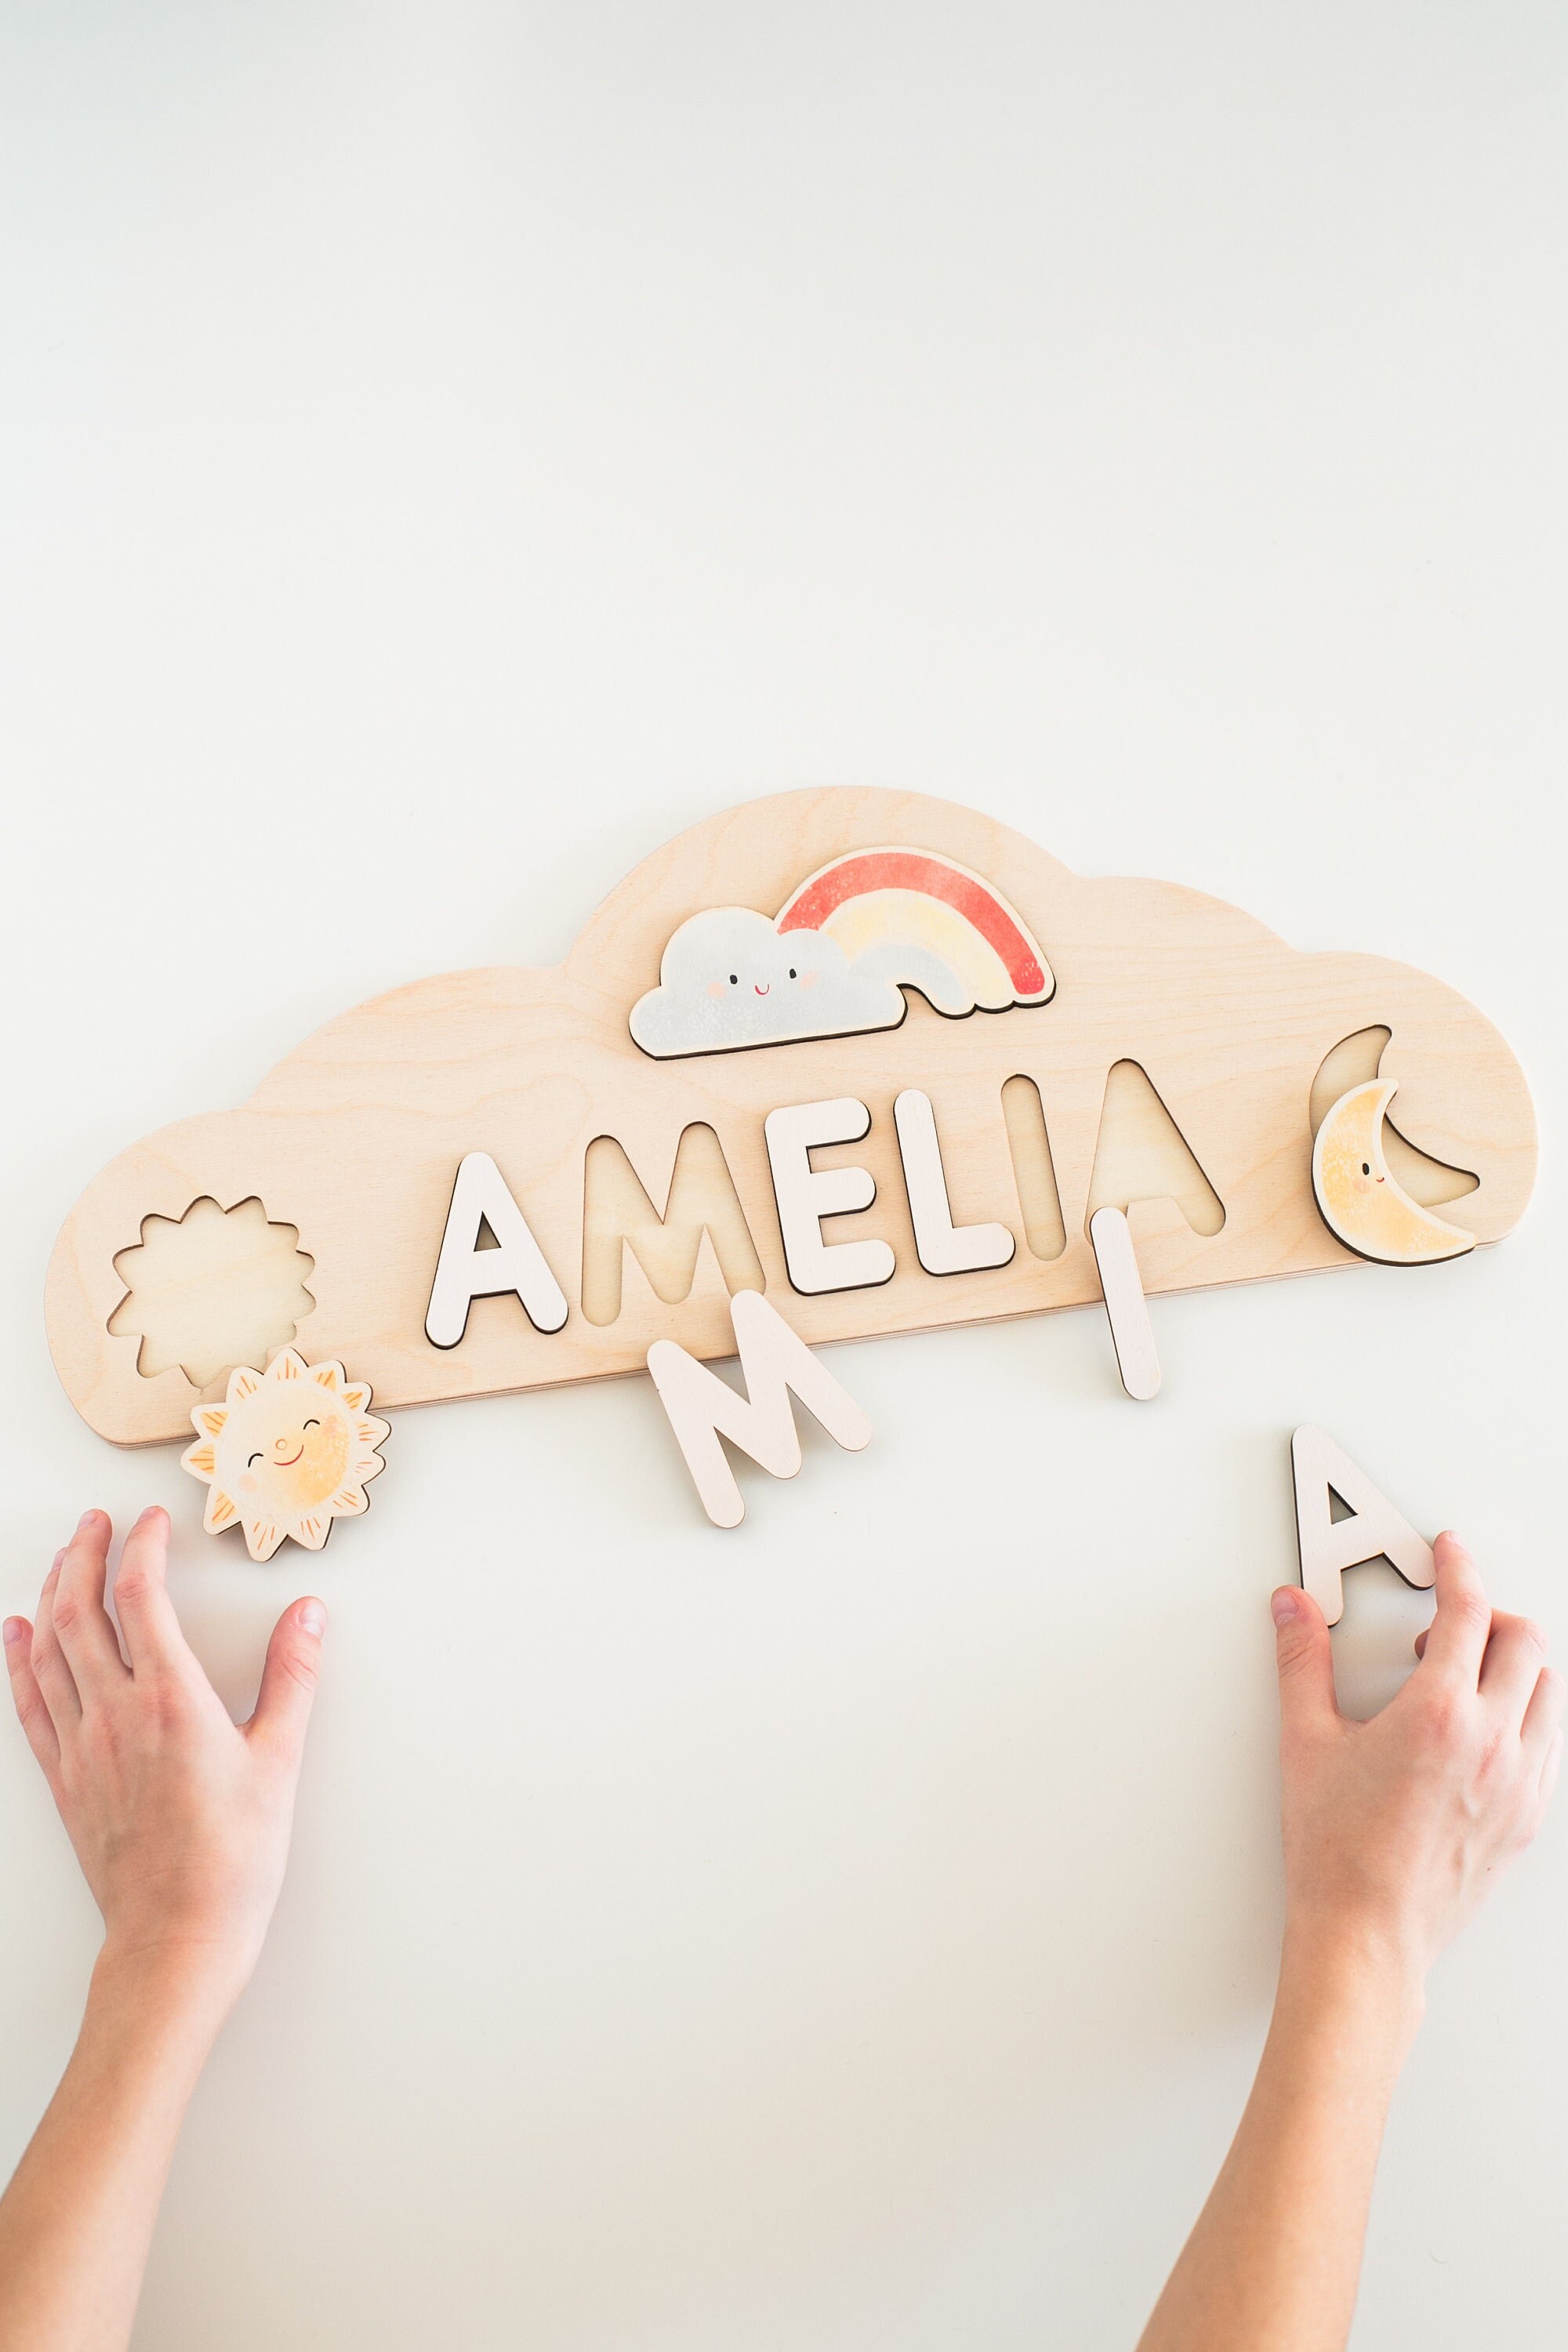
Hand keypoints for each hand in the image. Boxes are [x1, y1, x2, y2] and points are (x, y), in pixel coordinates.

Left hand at [4, 1506, 325, 2018]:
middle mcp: (115, 1715)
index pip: (143, 1596)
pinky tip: (18, 1634)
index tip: (153, 1522)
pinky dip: (19, 1659)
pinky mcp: (64, 1779)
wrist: (176, 1938)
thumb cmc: (231, 1861)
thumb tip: (308, 1617)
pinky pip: (30, 1702)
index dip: (144, 1547)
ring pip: (48, 1649)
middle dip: (86, 1554)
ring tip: (64, 1558)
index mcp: (171, 1701)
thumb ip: (293, 1677)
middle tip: (97, 1521)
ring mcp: (81, 1747)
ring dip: (52, 1593)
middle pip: (81, 1610)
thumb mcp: (279, 1761)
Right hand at [1271, 1531, 1562, 1987]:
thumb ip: (1301, 1662)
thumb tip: (1293, 1610)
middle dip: (1489, 1614)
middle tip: (1448, 1618)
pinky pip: (1546, 1745)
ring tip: (1461, 1677)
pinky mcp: (1525, 1820)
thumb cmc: (1336, 1852)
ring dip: (1513, 1666)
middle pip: (1524, 1643)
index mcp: (1438, 1715)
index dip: (1459, 1569)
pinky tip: (1478, 1731)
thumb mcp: (1304, 1742)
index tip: (1450, 1553)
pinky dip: (1523, 1718)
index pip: (1466, 1612)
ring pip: (1548, 1693)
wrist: (1366, 1936)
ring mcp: (1518, 1785)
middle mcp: (1491, 1744)